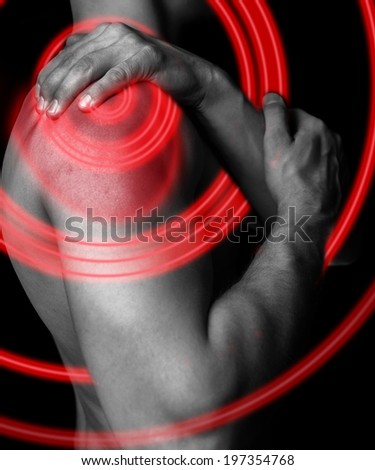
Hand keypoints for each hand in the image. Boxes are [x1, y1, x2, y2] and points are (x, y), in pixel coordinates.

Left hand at [36, 22, 213, 117]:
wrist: (189, 78)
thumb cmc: (151, 80)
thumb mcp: (118, 70)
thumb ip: (96, 68)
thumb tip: (69, 86)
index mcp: (102, 35)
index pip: (66, 55)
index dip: (49, 77)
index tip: (40, 100)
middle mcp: (113, 34)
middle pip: (73, 62)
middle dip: (55, 88)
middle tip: (46, 111)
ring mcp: (130, 44)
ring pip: (89, 68)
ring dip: (68, 91)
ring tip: (57, 112)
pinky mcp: (146, 59)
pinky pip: (117, 76)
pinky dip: (100, 91)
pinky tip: (85, 106)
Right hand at [263, 93, 341, 233]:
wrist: (309, 215)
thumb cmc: (291, 185)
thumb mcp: (274, 145)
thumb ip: (274, 116)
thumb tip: (272, 98)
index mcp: (316, 128)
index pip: (293, 113)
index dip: (278, 125)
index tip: (271, 137)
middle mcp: (332, 140)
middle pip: (305, 131)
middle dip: (291, 141)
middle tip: (277, 158)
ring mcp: (338, 158)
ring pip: (315, 148)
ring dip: (302, 155)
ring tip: (288, 173)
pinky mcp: (339, 175)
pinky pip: (323, 164)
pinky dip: (312, 169)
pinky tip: (300, 181)